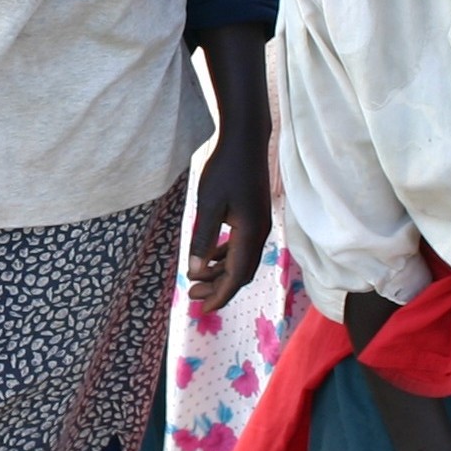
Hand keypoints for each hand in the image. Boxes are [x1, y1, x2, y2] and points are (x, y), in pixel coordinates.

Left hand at [185, 23, 270, 307]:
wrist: (245, 140)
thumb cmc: (224, 168)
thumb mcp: (208, 204)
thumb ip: (203, 238)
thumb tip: (196, 271)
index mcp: (250, 233)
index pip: (236, 276)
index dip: (220, 295)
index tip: (202, 310)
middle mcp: (259, 233)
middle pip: (241, 273)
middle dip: (218, 289)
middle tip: (192, 297)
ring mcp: (259, 225)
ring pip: (241, 260)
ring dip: (219, 273)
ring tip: (195, 281)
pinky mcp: (254, 216)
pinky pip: (241, 246)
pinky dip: (225, 257)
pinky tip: (209, 258)